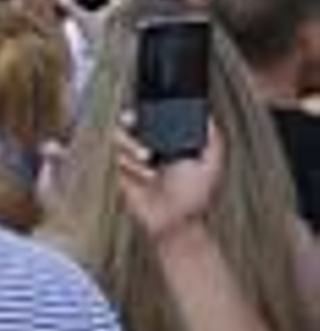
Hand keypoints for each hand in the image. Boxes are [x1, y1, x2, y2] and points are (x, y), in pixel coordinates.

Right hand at [115, 116, 224, 241]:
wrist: (175, 222)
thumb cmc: (194, 197)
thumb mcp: (211, 165)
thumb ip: (214, 140)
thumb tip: (209, 117)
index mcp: (170, 142)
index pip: (154, 116)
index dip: (148, 109)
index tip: (148, 107)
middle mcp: (151, 148)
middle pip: (131, 121)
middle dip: (130, 119)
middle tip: (133, 121)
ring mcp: (135, 161)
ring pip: (121, 138)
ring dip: (132, 145)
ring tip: (147, 156)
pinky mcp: (123, 174)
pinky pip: (118, 158)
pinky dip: (131, 165)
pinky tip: (145, 176)